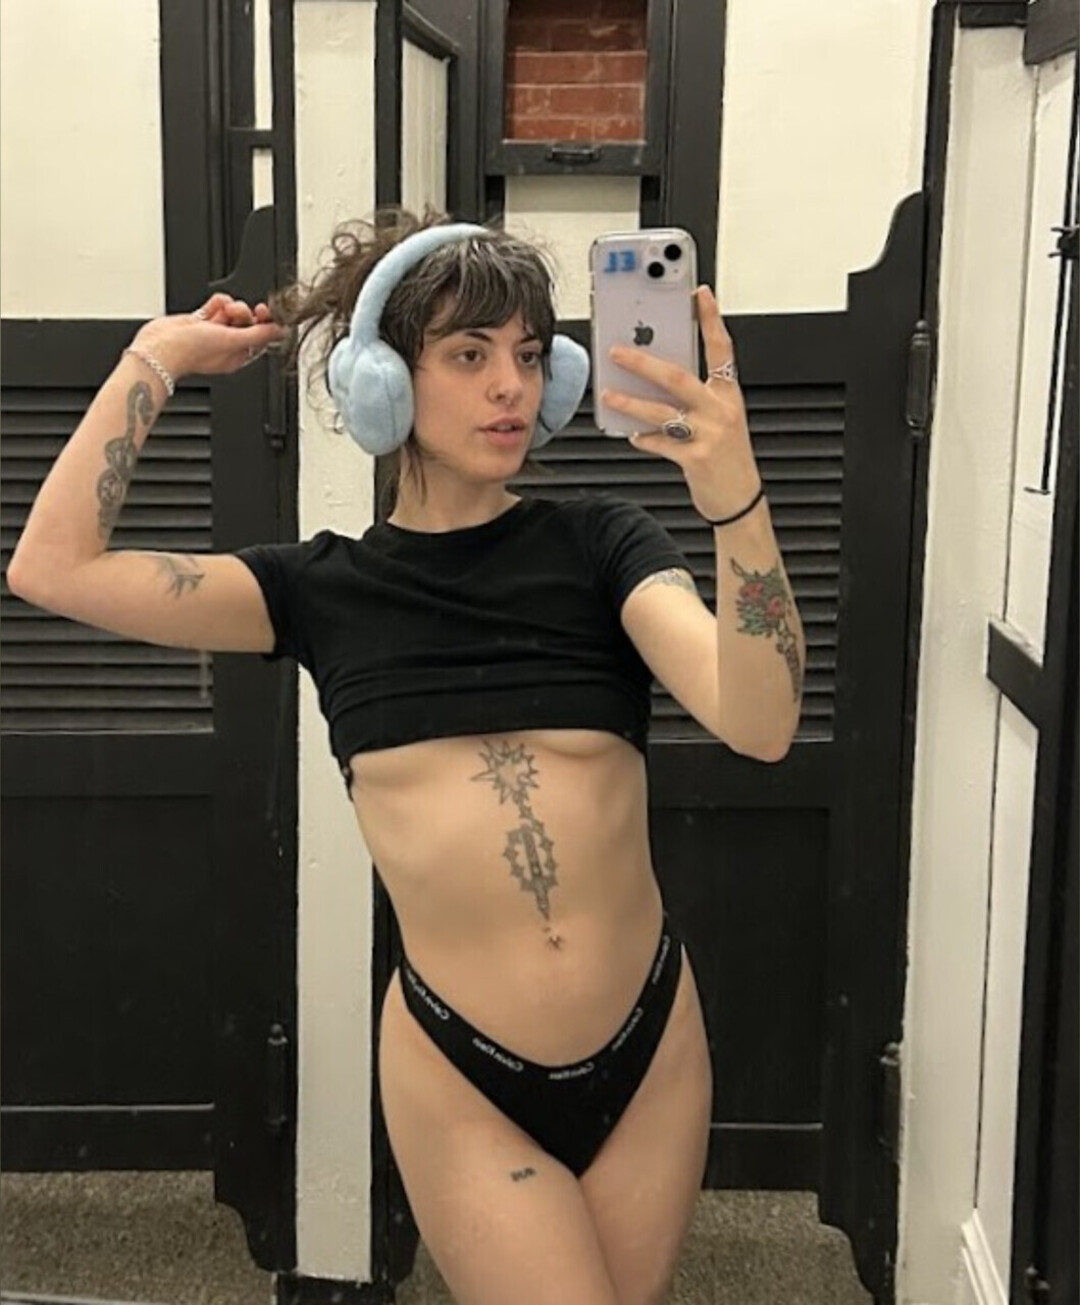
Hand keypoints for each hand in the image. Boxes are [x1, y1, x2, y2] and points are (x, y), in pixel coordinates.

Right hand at [131, 293, 287, 381]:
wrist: (160, 346)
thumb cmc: (192, 351)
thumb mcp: (233, 341)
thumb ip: (259, 335)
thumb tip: (282, 331)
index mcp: (238, 356)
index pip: (260, 337)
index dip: (265, 323)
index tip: (266, 311)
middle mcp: (226, 345)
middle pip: (246, 322)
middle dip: (243, 313)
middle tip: (236, 314)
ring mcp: (212, 332)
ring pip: (231, 311)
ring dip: (229, 306)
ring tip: (219, 312)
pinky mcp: (199, 320)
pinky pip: (216, 306)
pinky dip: (216, 303)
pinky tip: (212, 306)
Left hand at [599, 285, 761, 520]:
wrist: (741, 501)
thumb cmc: (728, 458)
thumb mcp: (721, 420)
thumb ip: (696, 398)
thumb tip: (658, 378)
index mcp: (728, 395)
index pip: (722, 348)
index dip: (712, 319)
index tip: (700, 293)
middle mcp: (720, 410)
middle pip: (678, 377)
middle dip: (644, 363)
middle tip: (618, 351)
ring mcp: (709, 434)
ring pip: (662, 411)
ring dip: (631, 402)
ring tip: (610, 393)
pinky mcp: (696, 459)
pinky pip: (661, 443)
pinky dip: (643, 437)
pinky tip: (631, 434)